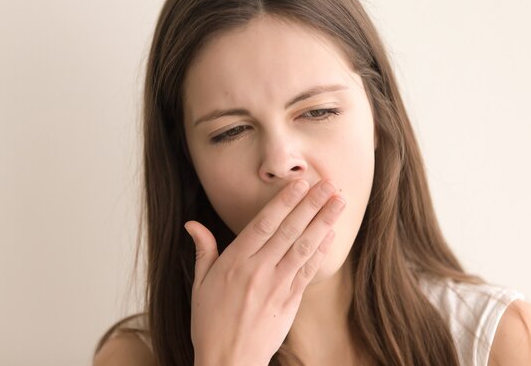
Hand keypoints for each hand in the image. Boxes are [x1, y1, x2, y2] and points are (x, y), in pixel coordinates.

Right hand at [184, 180, 344, 365]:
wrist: (228, 361)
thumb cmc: (210, 323)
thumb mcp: (200, 285)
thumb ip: (203, 251)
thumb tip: (192, 224)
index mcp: (235, 262)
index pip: (264, 224)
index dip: (284, 202)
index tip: (301, 183)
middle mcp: (258, 270)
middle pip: (290, 230)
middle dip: (311, 204)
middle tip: (329, 184)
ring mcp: (277, 286)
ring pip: (304, 247)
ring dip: (324, 222)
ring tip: (339, 202)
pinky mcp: (290, 301)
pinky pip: (308, 271)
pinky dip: (321, 251)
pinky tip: (331, 234)